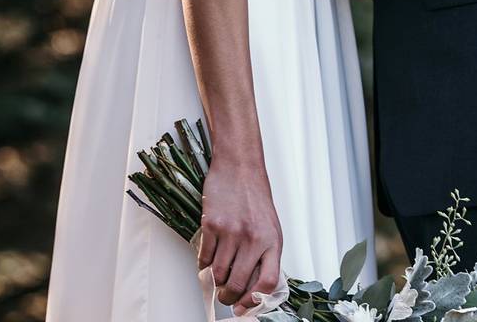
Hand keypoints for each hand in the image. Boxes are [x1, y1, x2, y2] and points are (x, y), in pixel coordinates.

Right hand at [197, 164, 282, 312]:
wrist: (240, 168)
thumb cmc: (255, 198)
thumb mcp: (270, 227)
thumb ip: (265, 255)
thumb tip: (253, 287)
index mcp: (273, 241)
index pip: (268, 282)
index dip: (255, 301)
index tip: (245, 308)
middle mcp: (254, 238)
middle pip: (238, 284)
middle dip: (229, 298)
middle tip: (226, 298)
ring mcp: (232, 232)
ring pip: (219, 274)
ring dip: (215, 283)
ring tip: (217, 279)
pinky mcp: (212, 225)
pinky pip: (204, 258)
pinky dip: (203, 266)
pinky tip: (208, 262)